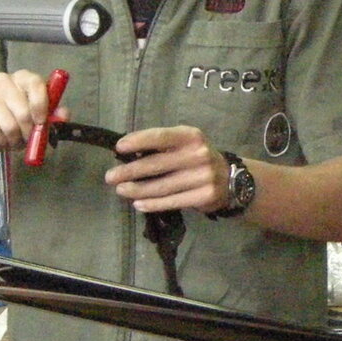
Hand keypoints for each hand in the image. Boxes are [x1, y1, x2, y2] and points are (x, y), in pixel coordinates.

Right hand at [0, 69, 53, 154]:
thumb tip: (64, 114)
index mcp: (23, 77)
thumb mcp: (38, 119)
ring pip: (8, 124)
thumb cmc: (17, 122)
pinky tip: (0, 139)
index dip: (41, 105)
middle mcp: (3, 80)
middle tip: (28, 138)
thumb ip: (53, 115)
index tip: (41, 123)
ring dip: (14, 139)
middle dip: (28, 130)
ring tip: (14, 140)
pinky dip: (0, 141)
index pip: (35, 83)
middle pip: (22, 109)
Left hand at [108, 125, 229, 214]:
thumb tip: (128, 155)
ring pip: (161, 186)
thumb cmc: (197, 158)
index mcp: (191, 136)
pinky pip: (172, 202)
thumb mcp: (185, 144)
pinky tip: (139, 204)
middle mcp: (199, 154)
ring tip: (121, 190)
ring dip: (137, 190)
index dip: (138, 141)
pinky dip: (152, 204)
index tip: (119, 148)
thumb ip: (163, 146)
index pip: (160, 136)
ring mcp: (203, 176)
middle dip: (129, 171)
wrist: (230, 179)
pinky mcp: (205, 196)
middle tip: (110, 177)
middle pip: (157, 164)